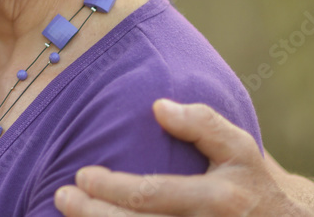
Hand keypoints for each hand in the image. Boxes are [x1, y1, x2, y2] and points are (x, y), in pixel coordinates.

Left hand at [54, 99, 313, 215]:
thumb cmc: (251, 183)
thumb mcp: (239, 149)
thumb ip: (203, 124)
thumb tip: (158, 107)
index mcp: (218, 200)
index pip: (151, 196)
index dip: (111, 188)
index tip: (81, 175)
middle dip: (92, 214)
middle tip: (62, 196)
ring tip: (67, 213)